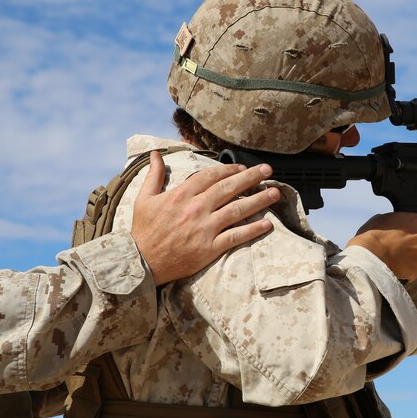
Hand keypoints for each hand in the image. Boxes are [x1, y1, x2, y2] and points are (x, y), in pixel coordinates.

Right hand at [131, 152, 280, 285]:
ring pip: (237, 210)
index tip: (242, 167)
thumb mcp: (143, 199)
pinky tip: (267, 223)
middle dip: (251, 178)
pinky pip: (235, 237)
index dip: (229, 169)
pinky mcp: (209, 248)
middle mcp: (196, 209)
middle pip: (229, 188)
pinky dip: (252, 229)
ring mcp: (204, 229)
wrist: (141, 263)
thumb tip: (154, 154)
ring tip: (276, 193)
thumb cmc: (143, 231)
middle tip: (268, 170)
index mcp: (181, 195)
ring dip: (259, 200)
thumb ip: (154, 175)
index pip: (210, 176)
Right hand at [346, 212, 416, 281]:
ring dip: (413, 260)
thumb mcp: (381, 219)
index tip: (411, 239)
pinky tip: (396, 268)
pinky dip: (407, 272)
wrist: (370, 253)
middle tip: (404, 250)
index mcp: (416, 221)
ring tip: (398, 260)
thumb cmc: (373, 235)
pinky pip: (414, 272)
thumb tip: (392, 224)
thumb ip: (394, 221)